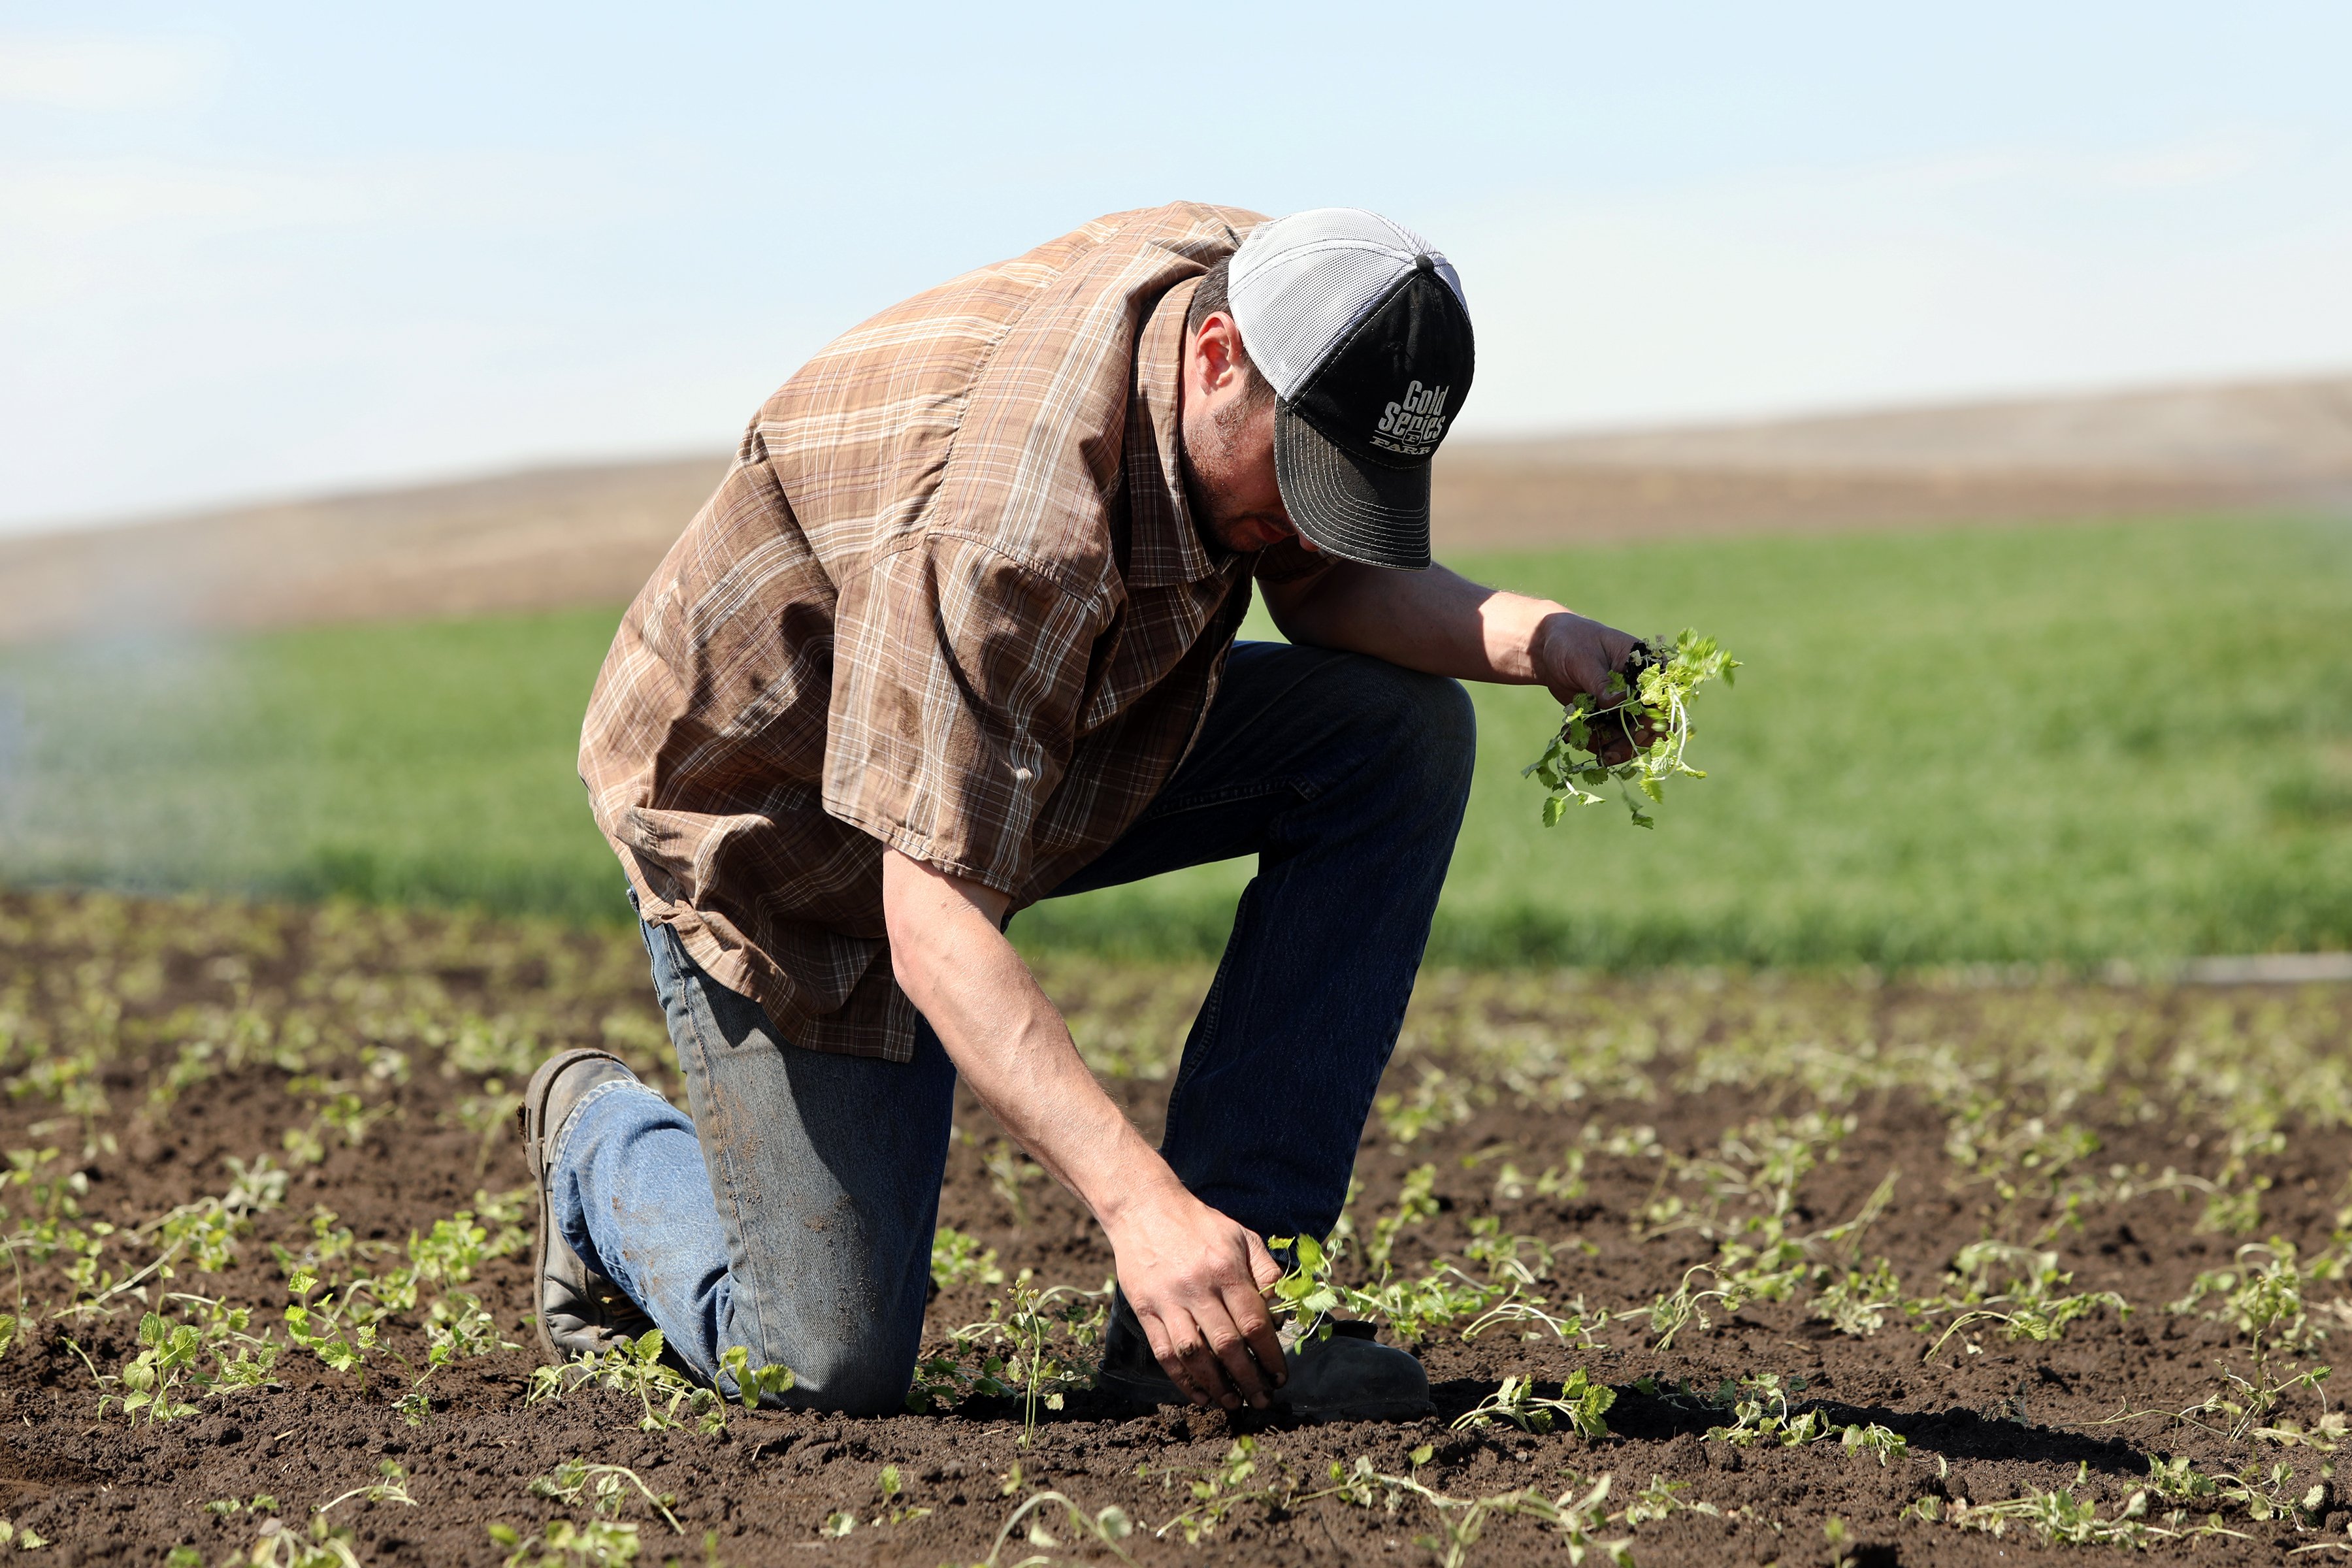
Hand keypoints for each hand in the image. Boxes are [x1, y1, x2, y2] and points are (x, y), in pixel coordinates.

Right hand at [1104, 1180, 1286, 1410]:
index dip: (1270, 1356)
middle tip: (1262, 1399)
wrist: (1144, 1207)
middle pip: (1227, 1345)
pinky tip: (1199, 1394)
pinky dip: (1182, 1379)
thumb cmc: (1200, 1224)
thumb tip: (1284, 1314)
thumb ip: (1266, 1273)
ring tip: (1232, 1403)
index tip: (1280, 1377)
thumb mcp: (1242, 1237)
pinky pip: (1164, 1353)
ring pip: (1194, 1355)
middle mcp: (1197, 1288)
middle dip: (1249, 1379)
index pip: (1254, 1323)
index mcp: (1226, 1270)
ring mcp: (1168, 1301)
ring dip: (1216, 1385)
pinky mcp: (1144, 1309)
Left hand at [1531, 611, 1644, 763]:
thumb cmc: (1570, 642)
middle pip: (1652, 726)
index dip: (1655, 720)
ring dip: (1609, 747)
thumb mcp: (1583, 659)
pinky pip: (1609, 739)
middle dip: (1631, 744)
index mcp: (1644, 667)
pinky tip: (1571, 735)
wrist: (1549, 649)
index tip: (1636, 735)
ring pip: (1631, 738)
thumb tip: (1617, 701)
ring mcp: (1626, 706)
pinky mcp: (1609, 717)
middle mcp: (1641, 690)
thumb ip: (1600, 682)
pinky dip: (1593, 743)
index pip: (1662, 697)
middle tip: (1607, 754)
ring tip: (1579, 740)